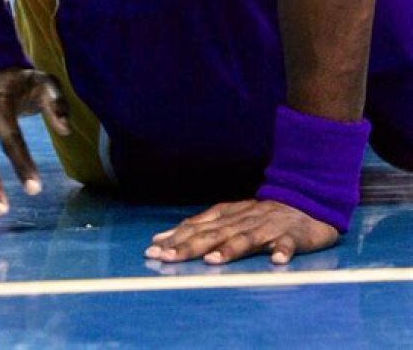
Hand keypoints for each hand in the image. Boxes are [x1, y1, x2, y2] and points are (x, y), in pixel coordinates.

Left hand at [145, 199, 338, 264]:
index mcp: (228, 217)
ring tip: (213, 260)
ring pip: (247, 238)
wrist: (307, 201)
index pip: (197, 227)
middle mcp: (243, 220)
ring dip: (230, 249)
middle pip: (214, 234)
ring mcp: (268, 227)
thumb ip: (200, 228)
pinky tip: (277, 259)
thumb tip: (162, 238)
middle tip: (168, 258)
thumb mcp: (229, 217)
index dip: (175, 238)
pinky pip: (288, 243)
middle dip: (190, 246)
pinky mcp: (294, 235)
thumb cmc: (262, 215)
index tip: (152, 251)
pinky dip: (283, 250)